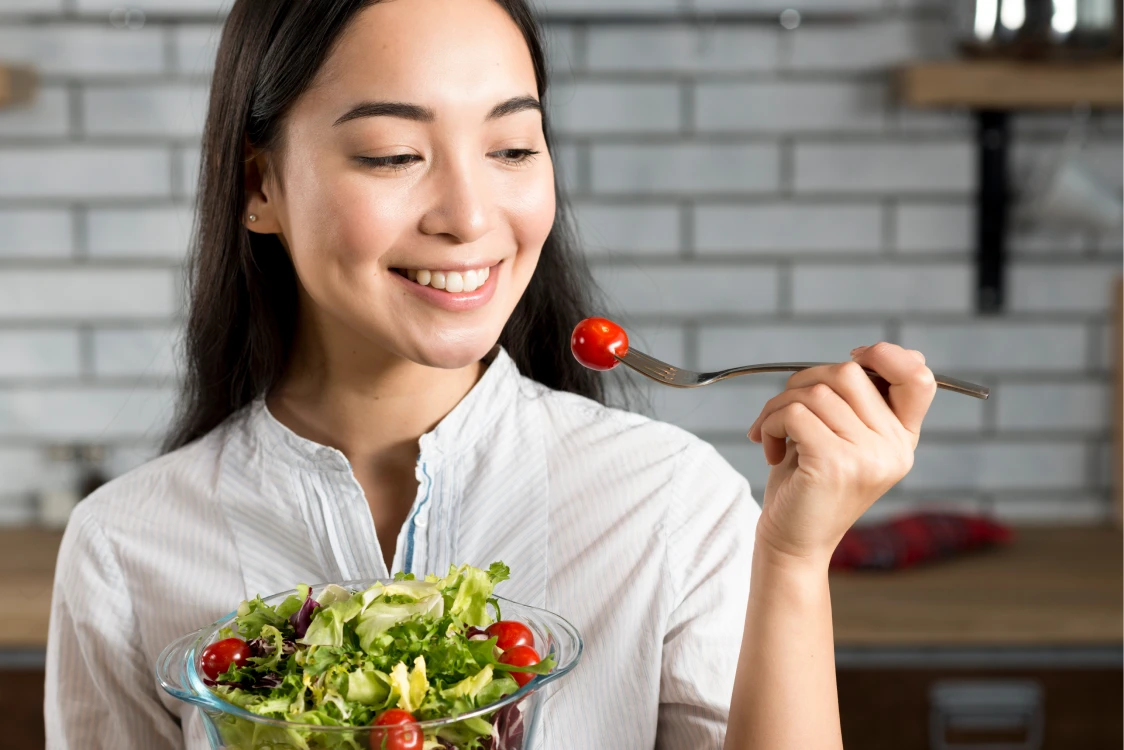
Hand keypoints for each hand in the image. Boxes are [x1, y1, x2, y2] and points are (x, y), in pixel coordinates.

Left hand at [746, 342, 936, 564]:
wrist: (793, 543)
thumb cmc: (809, 484)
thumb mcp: (841, 438)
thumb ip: (856, 402)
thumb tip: (860, 356)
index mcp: (901, 438)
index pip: (919, 378)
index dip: (887, 355)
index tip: (852, 357)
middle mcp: (894, 448)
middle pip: (850, 373)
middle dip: (802, 381)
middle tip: (782, 411)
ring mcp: (868, 457)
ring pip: (815, 391)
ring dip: (777, 406)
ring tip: (770, 433)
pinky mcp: (836, 464)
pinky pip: (795, 413)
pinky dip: (770, 423)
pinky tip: (771, 449)